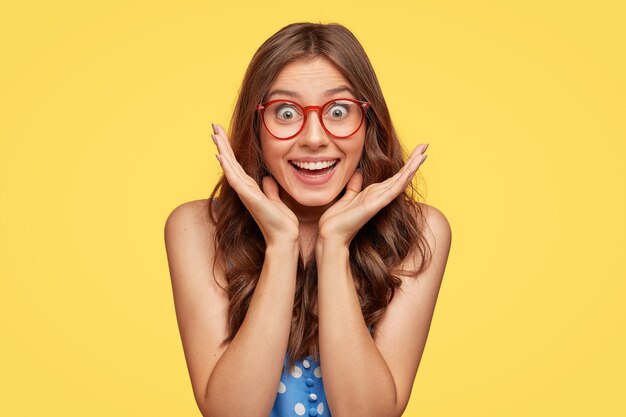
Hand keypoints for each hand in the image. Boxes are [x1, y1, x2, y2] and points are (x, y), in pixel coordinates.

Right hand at [211, 123, 298, 245]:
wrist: (285, 238)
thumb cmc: (281, 222)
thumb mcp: (276, 199)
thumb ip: (270, 188)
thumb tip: (267, 178)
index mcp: (251, 188)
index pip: (237, 164)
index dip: (230, 149)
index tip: (223, 133)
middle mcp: (245, 189)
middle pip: (230, 162)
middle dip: (222, 143)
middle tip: (214, 126)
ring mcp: (246, 194)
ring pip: (230, 167)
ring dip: (222, 150)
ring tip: (214, 135)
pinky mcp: (250, 198)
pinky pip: (236, 180)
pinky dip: (228, 168)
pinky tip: (221, 156)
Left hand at [317, 144, 428, 246]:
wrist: (331, 234)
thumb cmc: (338, 219)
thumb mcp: (348, 195)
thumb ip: (355, 184)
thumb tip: (358, 171)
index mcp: (375, 193)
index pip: (395, 176)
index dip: (406, 163)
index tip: (416, 150)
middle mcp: (380, 196)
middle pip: (401, 175)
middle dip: (413, 160)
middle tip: (425, 145)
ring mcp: (379, 201)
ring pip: (400, 181)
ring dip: (412, 167)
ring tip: (423, 153)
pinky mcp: (375, 205)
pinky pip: (392, 191)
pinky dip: (402, 180)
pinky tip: (410, 171)